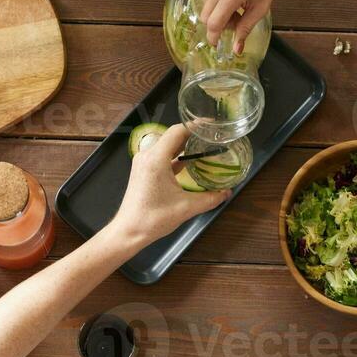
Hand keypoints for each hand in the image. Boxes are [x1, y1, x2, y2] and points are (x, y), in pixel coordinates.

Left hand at [108, 123, 227, 244]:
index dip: (196, 126)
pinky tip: (190, 162)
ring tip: (205, 147)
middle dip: (193, 135)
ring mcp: (143, 162)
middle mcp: (147, 155)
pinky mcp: (143, 170)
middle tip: (213, 137)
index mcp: (156, 159)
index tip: (213, 125)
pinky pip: (162, 156)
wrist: (129, 231)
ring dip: (185, 146)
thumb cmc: (153, 218)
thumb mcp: (186, 208)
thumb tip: (227, 192)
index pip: (178, 131)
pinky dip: (176, 156)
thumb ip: (210, 198)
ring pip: (167, 145)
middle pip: (173, 136)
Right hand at [200, 0, 286, 49]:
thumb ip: (246, 28)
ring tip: (237, 5)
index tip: (217, 44)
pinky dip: (217, 1)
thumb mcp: (261, 6)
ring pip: (206, 7)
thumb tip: (236, 49)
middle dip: (219, 25)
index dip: (214, 37)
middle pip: (206, 18)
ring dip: (219, 12)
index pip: (214, 24)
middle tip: (236, 20)